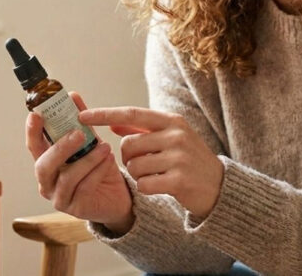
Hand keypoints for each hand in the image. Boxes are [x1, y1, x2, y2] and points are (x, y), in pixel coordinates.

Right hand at [26, 92, 133, 233]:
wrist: (118, 196)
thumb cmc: (99, 168)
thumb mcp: (90, 142)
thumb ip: (80, 122)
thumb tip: (72, 96)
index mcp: (46, 163)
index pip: (34, 146)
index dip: (32, 131)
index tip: (36, 114)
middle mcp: (47, 182)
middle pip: (43, 166)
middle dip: (60, 148)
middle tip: (78, 133)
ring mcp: (59, 197)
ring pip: (66, 178)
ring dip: (87, 159)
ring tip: (104, 146)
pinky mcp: (77, 208)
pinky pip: (85, 187)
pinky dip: (98, 170)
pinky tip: (109, 160)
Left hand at [79, 107, 223, 218]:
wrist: (219, 187)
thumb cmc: (189, 160)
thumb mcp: (170, 137)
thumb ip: (141, 130)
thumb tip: (111, 122)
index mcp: (171, 121)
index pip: (131, 113)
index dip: (104, 114)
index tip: (82, 115)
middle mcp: (176, 135)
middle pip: (127, 145)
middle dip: (127, 158)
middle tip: (143, 163)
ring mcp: (179, 157)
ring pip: (133, 167)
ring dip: (138, 175)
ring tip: (156, 175)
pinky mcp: (179, 180)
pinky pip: (143, 184)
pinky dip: (146, 188)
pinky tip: (161, 186)